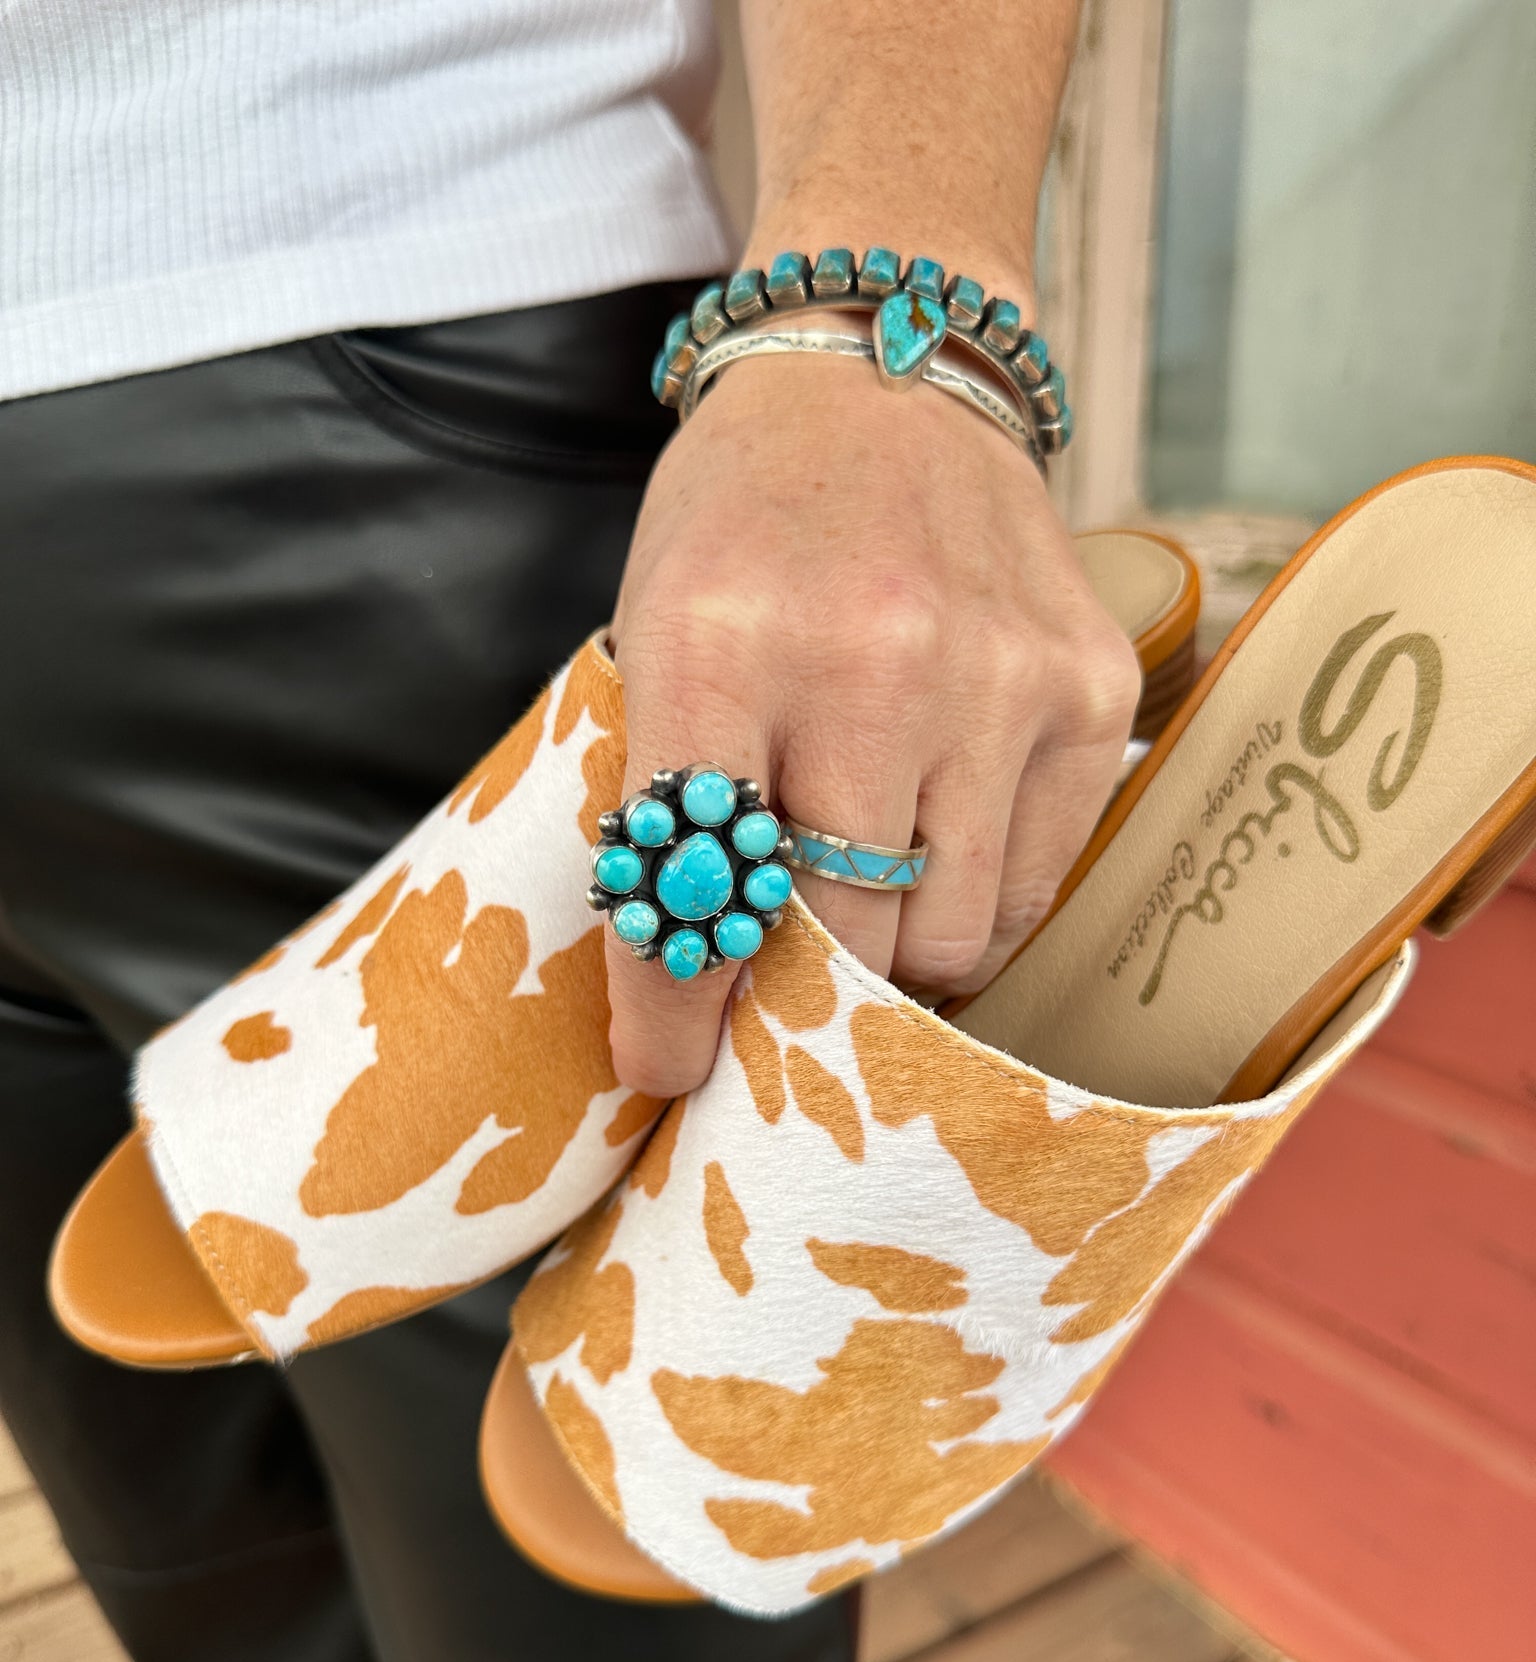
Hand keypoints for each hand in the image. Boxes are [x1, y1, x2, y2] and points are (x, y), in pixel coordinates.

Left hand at [605, 348, 1140, 1096]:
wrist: (882, 378)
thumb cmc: (744, 529)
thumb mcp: (657, 634)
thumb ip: (670, 804)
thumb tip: (687, 999)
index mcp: (718, 643)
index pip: (693, 890)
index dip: (673, 1013)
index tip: (664, 1073)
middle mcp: (872, 660)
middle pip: (842, 939)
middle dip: (798, 995)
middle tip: (778, 995)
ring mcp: (1000, 677)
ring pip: (950, 936)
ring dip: (897, 955)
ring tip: (864, 901)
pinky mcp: (1093, 691)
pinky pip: (1034, 886)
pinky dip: (977, 902)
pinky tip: (938, 846)